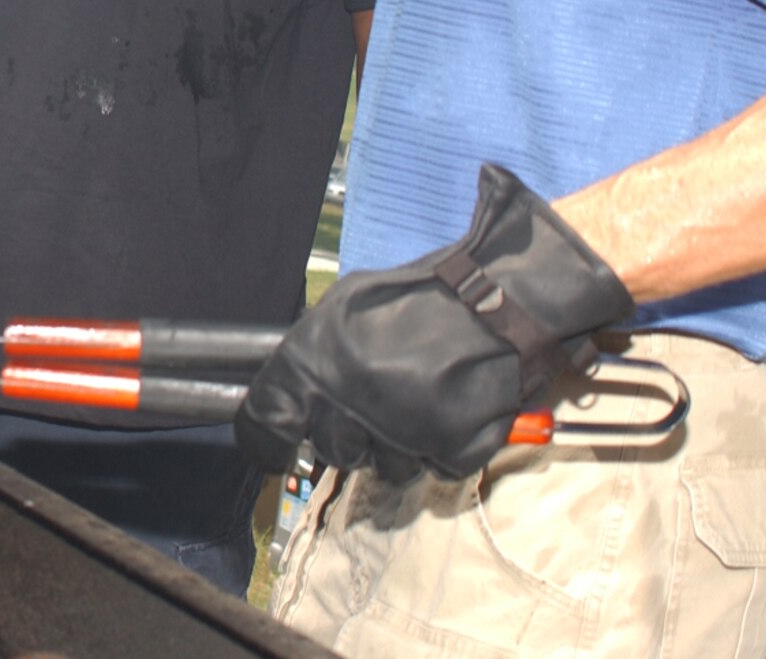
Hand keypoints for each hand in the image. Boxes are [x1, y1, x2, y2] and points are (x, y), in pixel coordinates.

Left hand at [235, 163, 634, 482]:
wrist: (503, 300)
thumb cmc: (422, 296)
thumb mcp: (346, 304)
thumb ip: (311, 350)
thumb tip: (288, 394)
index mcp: (316, 360)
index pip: (265, 420)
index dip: (263, 439)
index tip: (273, 448)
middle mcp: (351, 402)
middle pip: (329, 450)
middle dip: (345, 434)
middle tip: (373, 404)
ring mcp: (402, 433)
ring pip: (382, 467)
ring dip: (395, 444)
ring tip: (417, 400)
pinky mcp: (449, 452)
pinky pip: (431, 468)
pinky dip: (439, 446)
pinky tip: (448, 408)